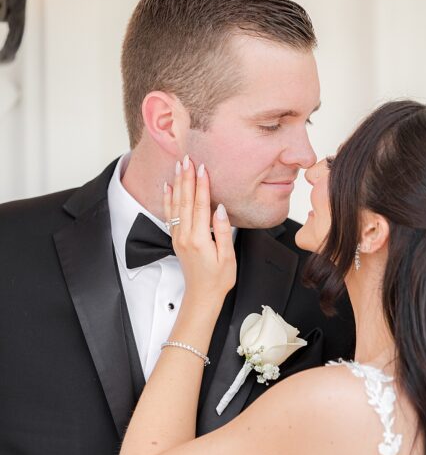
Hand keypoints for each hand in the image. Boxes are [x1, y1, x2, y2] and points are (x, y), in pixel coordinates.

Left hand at [165, 155, 235, 305]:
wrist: (202, 295)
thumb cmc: (219, 278)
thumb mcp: (227, 256)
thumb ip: (223, 231)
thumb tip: (220, 209)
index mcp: (200, 239)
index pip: (201, 206)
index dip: (202, 186)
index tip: (203, 169)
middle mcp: (185, 235)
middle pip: (186, 201)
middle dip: (187, 179)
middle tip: (187, 159)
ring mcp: (178, 237)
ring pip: (176, 205)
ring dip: (178, 184)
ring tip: (178, 167)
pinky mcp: (176, 239)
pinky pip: (170, 214)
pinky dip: (168, 199)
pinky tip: (168, 187)